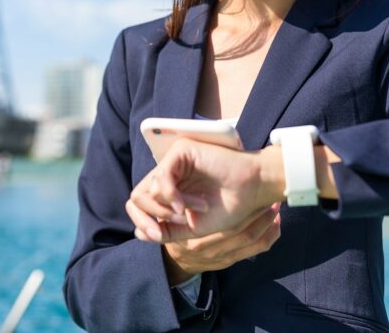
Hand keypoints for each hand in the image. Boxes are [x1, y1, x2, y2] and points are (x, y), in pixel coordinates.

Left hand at [126, 138, 283, 241]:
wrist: (252, 193)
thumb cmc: (227, 208)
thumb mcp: (191, 227)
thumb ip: (166, 231)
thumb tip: (139, 233)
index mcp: (168, 189)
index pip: (138, 203)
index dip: (141, 222)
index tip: (157, 235)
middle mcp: (167, 174)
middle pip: (137, 197)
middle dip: (153, 217)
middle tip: (180, 222)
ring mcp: (172, 161)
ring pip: (147, 190)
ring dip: (170, 209)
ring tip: (194, 211)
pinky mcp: (180, 152)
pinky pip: (162, 179)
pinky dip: (173, 197)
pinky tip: (190, 205)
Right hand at [162, 203, 281, 283]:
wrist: (176, 260)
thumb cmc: (177, 226)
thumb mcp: (173, 216)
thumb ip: (181, 200)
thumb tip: (191, 176)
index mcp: (196, 237)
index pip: (227, 225)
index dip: (245, 210)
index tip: (255, 192)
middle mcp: (210, 249)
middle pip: (243, 232)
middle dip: (260, 214)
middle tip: (270, 198)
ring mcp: (222, 257)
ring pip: (252, 240)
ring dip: (267, 223)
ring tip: (276, 208)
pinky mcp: (231, 261)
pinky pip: (256, 249)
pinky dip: (269, 236)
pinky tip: (276, 224)